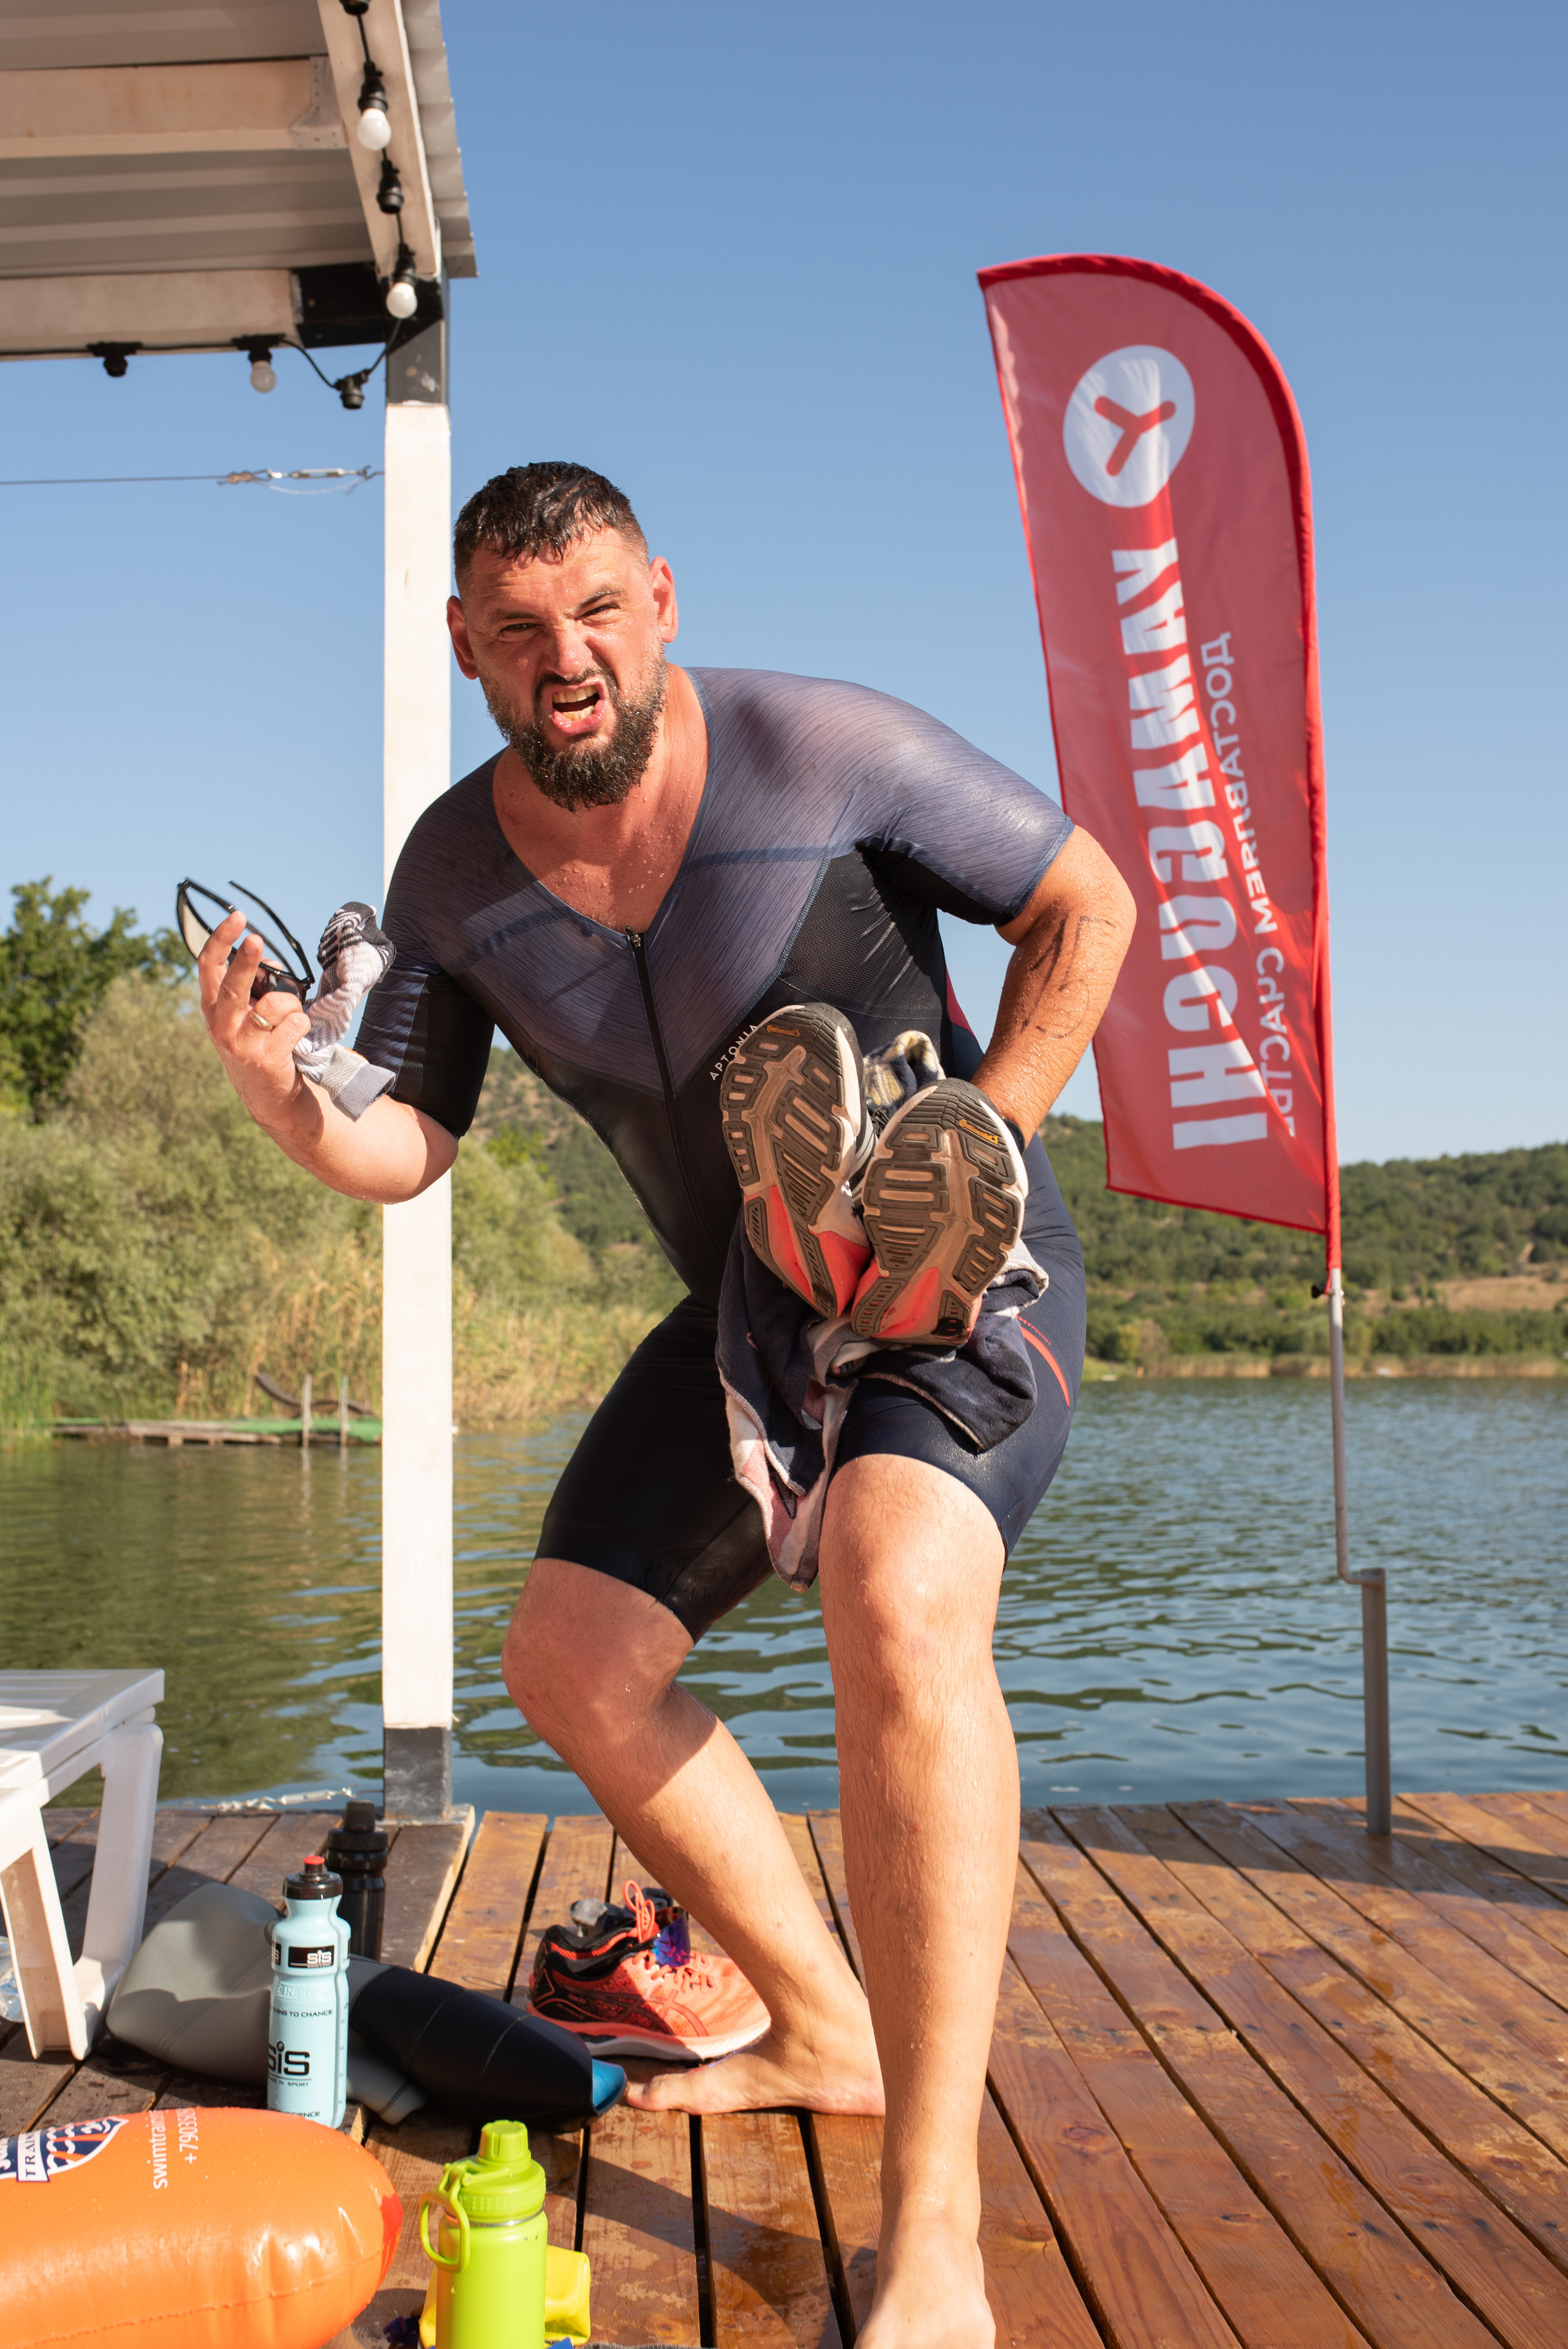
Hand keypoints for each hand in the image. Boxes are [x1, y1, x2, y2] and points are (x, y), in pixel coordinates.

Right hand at [197, 909, 313, 1134]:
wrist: (270, 1098)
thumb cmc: (262, 1046)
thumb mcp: (248, 1016)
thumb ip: (256, 987)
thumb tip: (272, 963)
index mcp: (214, 1008)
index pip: (207, 967)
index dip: (219, 939)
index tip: (237, 918)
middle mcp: (221, 1026)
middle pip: (232, 985)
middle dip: (246, 960)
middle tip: (256, 938)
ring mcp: (241, 1045)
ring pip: (274, 1005)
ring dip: (292, 1005)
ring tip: (290, 1021)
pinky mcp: (265, 1060)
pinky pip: (294, 1024)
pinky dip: (302, 1025)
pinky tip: (296, 1039)